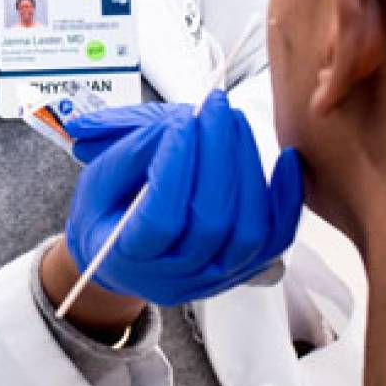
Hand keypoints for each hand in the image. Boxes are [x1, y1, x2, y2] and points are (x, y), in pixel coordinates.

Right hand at [62, 92, 303, 305]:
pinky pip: (277, 238)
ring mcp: (214, 278)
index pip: (161, 219)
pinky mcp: (244, 268)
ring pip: (249, 231)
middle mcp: (174, 278)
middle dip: (218, 155)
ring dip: (247, 167)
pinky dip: (287, 198)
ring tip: (234, 121)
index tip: (181, 120)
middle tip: (215, 106)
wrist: (122, 258)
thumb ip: (130, 153)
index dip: (175, 167)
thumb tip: (180, 124)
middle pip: (212, 222)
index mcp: (126, 258)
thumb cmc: (108, 214)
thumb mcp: (98, 180)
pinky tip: (286, 158)